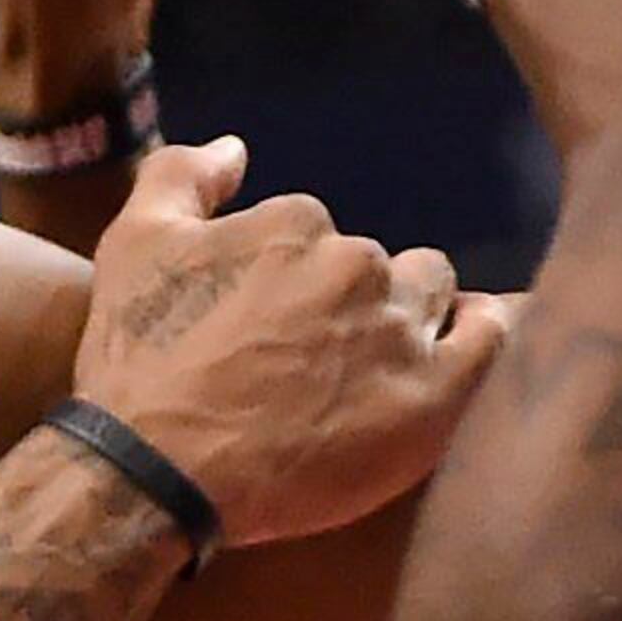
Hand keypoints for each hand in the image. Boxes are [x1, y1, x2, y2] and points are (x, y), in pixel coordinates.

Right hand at [74, 136, 511, 545]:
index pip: (313, 232)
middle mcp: (355, 264)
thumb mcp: (132, 247)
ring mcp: (398, 329)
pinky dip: (478, 339)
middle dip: (350, 300)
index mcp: (293, 224)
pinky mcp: (434, 396)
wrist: (153, 472)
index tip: (264, 326)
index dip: (288, 279)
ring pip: (433, 295)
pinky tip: (451, 361)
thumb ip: (182, 176)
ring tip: (366, 372)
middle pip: (378, 263)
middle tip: (308, 360)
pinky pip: (490, 341)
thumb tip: (236, 148)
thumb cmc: (136, 364)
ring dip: (410, 319)